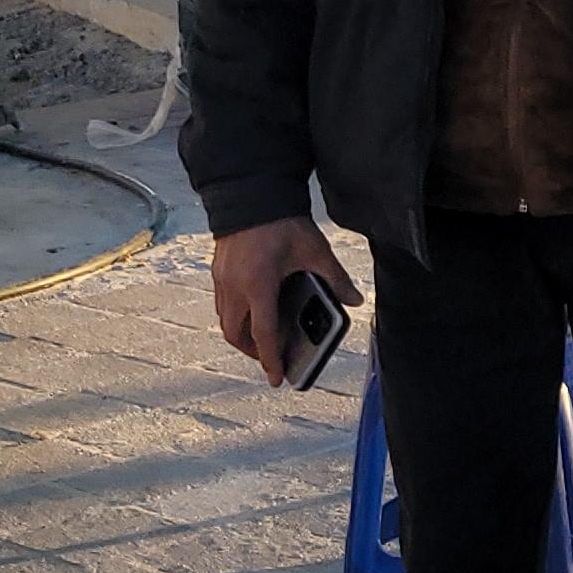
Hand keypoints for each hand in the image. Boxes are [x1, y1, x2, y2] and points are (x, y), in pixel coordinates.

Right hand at [211, 215, 362, 386]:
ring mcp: (222, 280)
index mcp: (258, 284)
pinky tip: (254, 313)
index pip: (263, 334)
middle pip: (237, 335)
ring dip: (242, 336)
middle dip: (254, 352)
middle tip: (272, 358)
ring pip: (226, 321)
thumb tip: (354, 300)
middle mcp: (234, 287)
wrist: (251, 194)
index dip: (271, 359)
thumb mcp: (315, 250)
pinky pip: (222, 305)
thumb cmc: (282, 221)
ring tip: (264, 339)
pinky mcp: (218, 271)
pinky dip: (236, 317)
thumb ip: (335, 278)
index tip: (278, 378)